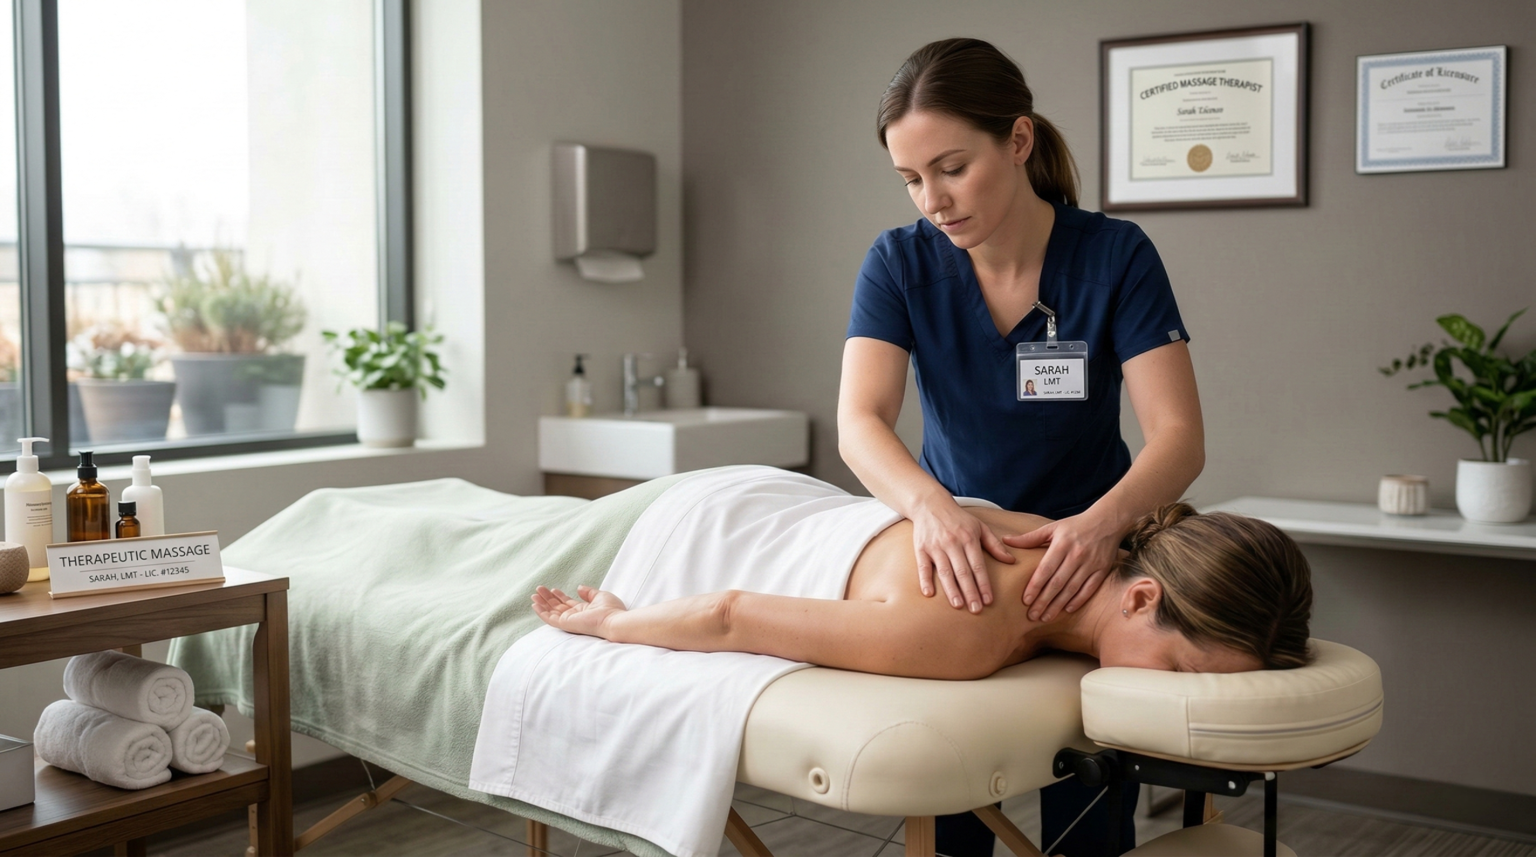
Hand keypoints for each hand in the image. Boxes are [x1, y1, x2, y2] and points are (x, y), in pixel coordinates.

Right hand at [532, 585, 626, 637]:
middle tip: (539, 589)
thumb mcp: (600, 596)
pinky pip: (550, 619)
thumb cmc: (611, 610)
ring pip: (551, 612)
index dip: (559, 596)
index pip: (567, 603)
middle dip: (547, 598)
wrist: (613, 620)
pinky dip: (541, 613)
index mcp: (583, 610)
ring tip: (534, 595)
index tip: (553, 589)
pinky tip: (535, 605)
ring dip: (542, 604)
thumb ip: (588, 592)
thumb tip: (578, 587)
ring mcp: (569, 621)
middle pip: (557, 606)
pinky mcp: (566, 624)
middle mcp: (575, 616)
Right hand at [910, 499, 1014, 612]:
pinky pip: (923, 567)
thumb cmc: (959, 519)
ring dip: (951, 589)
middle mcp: (952, 543)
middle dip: (970, 591)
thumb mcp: (979, 527)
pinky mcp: (921, 548)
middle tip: (976, 609)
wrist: (930, 504)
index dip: (983, 584)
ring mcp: (935, 546)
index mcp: (969, 538)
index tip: (988, 600)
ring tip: (958, 605)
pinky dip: (925, 580)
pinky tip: (929, 594)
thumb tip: (1011, 561)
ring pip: (944, 571)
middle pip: (962, 571)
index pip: (978, 565)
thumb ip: (995, 545)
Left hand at [1005, 513, 1122, 621]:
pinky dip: (1078, 600)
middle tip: (1032, 616)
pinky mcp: (1102, 570)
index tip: (1025, 600)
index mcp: (1062, 544)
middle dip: (1044, 601)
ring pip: (1072, 589)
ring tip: (1045, 617)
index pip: (1046, 569)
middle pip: (1057, 583)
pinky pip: (1089, 589)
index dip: (1035, 586)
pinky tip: (1067, 610)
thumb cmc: (1075, 525)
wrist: (1107, 521)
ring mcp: (1091, 563)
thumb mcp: (1052, 528)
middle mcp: (1076, 555)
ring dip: (1058, 605)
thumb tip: (1005, 540)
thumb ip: (1030, 538)